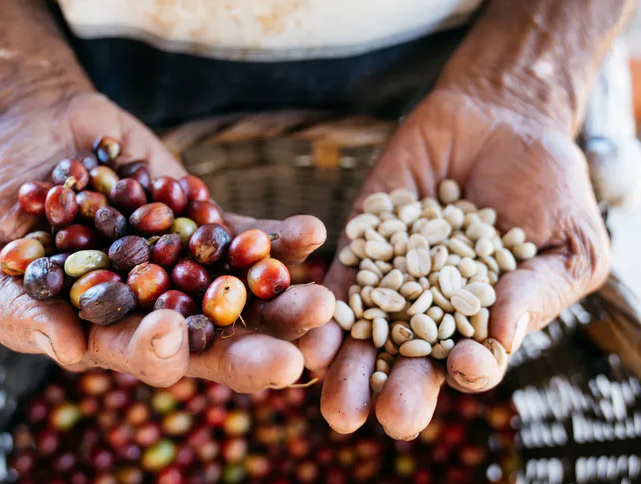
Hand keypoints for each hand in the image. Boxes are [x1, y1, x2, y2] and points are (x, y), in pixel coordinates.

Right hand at [0, 90, 334, 391]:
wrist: (32, 131)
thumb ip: (23, 308)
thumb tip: (66, 349)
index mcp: (108, 330)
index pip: (140, 354)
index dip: (158, 352)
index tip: (172, 334)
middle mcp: (159, 308)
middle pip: (212, 340)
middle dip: (253, 350)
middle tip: (297, 358)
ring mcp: (190, 267)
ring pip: (244, 294)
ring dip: (284, 300)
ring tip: (323, 300)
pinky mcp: (208, 225)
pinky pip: (250, 237)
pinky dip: (280, 239)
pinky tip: (312, 234)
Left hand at [299, 88, 609, 437]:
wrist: (498, 120)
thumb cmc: (546, 186)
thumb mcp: (567, 240)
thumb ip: (538, 291)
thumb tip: (501, 336)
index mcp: (483, 327)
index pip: (471, 363)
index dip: (469, 369)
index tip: (466, 364)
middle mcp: (430, 317)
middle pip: (405, 367)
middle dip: (388, 393)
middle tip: (370, 417)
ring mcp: (389, 283)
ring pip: (361, 336)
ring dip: (342, 364)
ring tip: (328, 385)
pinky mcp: (359, 248)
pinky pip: (338, 282)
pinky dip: (322, 305)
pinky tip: (309, 323)